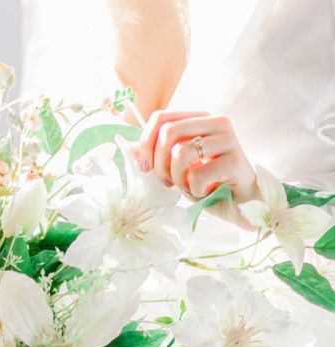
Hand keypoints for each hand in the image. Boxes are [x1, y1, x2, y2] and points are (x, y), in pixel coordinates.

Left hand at [134, 110, 259, 203]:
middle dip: (160, 165)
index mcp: (199, 119)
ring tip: (189, 186)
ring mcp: (228, 139)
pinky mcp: (236, 160)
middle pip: (168, 133)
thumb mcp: (175, 167)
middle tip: (168, 182)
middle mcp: (216, 122)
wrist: (240, 203)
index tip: (146, 168)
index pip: (161, 118)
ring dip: (177, 178)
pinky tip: (206, 191)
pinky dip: (194, 190)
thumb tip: (131, 150)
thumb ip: (155, 156)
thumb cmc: (206, 183)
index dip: (146, 144)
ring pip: (181, 153)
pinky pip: (197, 175)